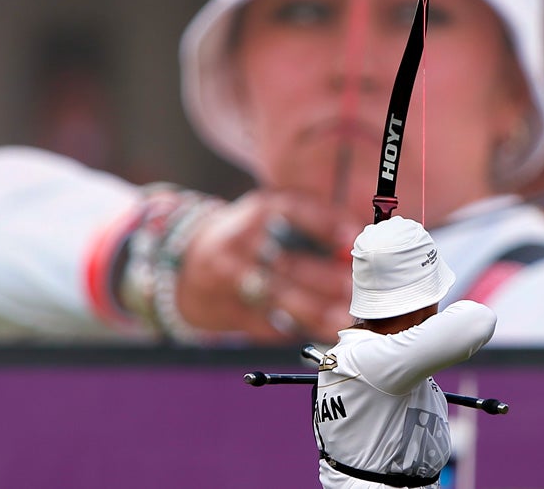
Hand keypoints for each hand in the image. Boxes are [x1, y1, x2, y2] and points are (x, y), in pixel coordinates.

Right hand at [174, 190, 362, 343]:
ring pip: (275, 298)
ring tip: (343, 320)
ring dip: (313, 312)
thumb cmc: (248, 237)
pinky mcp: (227, 309)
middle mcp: (241, 241)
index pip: (293, 209)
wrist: (185, 262)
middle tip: (354, 289)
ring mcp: (229, 278)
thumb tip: (359, 244)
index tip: (352, 237)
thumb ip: (314, 226)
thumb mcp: (272, 215)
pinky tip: (323, 334)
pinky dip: (296, 330)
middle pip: (286, 261)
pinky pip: (265, 324)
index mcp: (259, 210)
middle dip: (324, 278)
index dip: (324, 223)